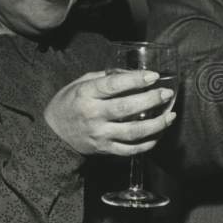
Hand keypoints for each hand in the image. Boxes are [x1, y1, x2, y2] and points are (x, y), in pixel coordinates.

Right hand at [44, 70, 176, 156]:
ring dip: (156, 124)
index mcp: (86, 94)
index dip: (135, 80)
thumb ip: (105, 77)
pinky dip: (148, 143)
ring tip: (170, 115)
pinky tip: (159, 134)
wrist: (52, 134)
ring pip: (133, 132)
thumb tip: (133, 73)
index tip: (153, 76)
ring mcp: (99, 135)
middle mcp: (93, 115)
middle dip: (151, 100)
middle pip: (126, 108)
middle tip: (167, 94)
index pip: (113, 86)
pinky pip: (130, 150)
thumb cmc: (69, 103)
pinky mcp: (104, 149)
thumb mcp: (80, 83)